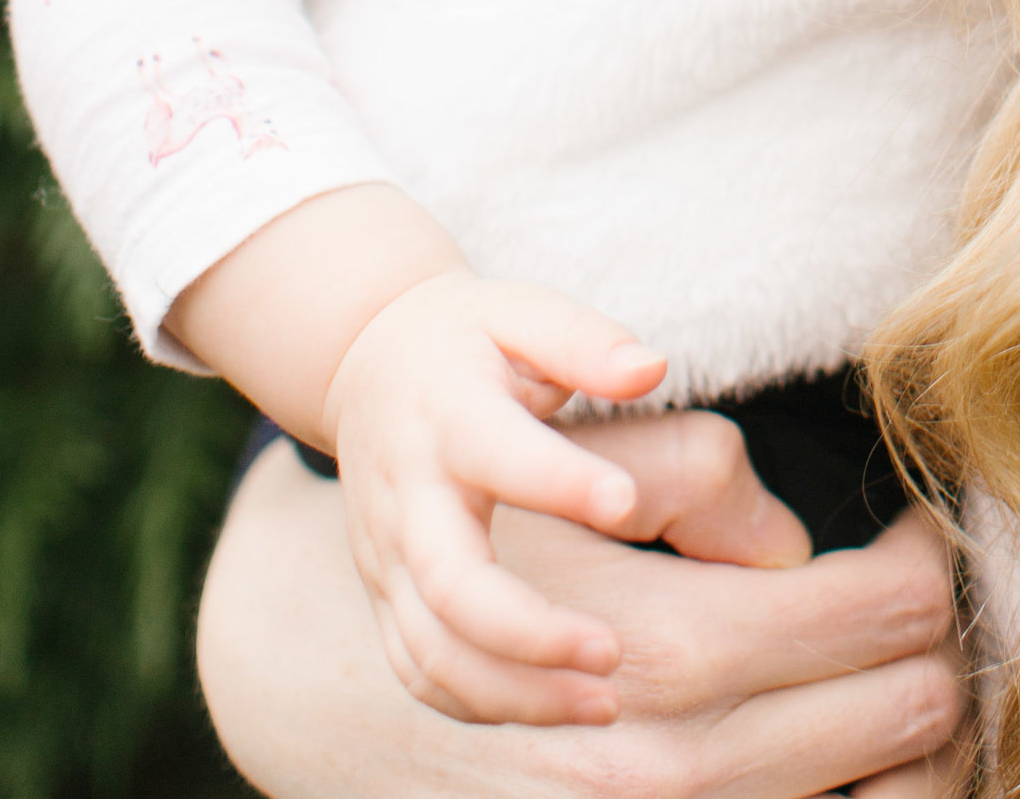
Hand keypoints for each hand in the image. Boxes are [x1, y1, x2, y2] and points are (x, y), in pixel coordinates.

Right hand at [198, 416, 973, 795]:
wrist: (355, 643)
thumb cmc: (508, 515)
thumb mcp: (605, 457)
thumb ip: (712, 478)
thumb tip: (796, 550)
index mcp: (671, 647)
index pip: (868, 617)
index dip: (921, 571)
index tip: (926, 535)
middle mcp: (661, 764)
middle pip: (880, 718)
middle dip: (928, 661)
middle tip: (937, 612)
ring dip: (899, 752)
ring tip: (911, 686)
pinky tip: (848, 760)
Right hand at [323, 271, 744, 723]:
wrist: (367, 366)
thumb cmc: (469, 338)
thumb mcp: (521, 311)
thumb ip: (583, 342)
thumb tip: (652, 369)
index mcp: (448, 412)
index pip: (498, 453)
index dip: (560, 481)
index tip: (628, 504)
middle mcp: (408, 495)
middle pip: (450, 584)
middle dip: (529, 632)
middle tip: (613, 654)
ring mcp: (388, 556)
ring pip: (431, 649)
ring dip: (512, 691)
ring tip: (602, 703)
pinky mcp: (385, 595)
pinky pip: (418, 669)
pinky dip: (478, 704)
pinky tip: (551, 708)